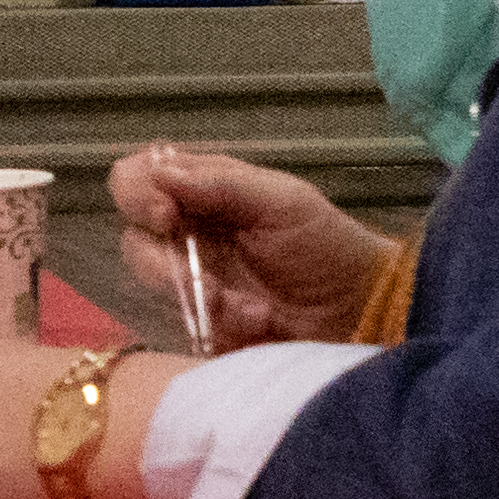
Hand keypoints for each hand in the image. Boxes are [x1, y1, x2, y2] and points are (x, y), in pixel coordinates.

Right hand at [108, 144, 382, 341]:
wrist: (363, 311)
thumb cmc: (327, 246)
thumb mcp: (282, 202)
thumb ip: (221, 184)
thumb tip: (160, 171)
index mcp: (204, 192)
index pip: (139, 180)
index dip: (137, 193)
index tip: (165, 213)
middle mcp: (190, 235)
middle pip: (135, 239)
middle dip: (165, 261)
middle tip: (207, 276)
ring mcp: (194, 284)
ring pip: (157, 288)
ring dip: (202, 297)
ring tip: (254, 310)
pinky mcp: (204, 326)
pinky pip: (185, 326)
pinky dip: (223, 326)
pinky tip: (261, 324)